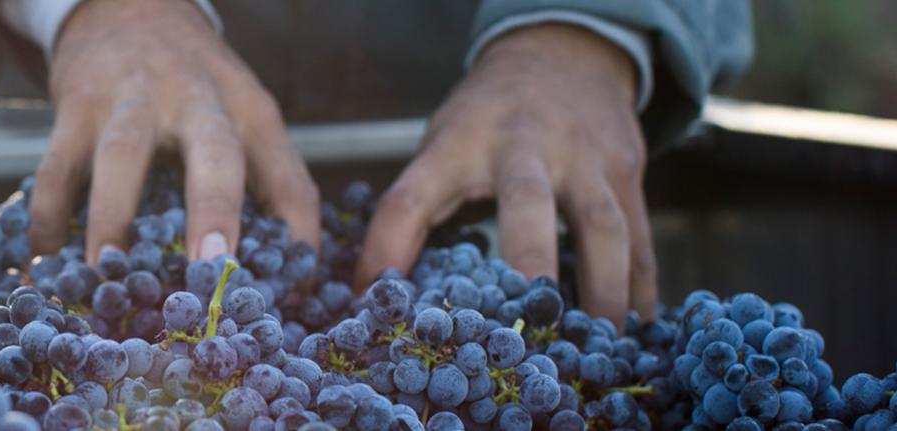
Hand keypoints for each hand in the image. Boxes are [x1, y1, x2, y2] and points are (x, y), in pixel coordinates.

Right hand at [29, 0, 320, 265]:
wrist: (127, 7)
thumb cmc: (195, 84)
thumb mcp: (243, 112)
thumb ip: (267, 179)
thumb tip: (288, 277)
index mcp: (249, 109)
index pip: (289, 176)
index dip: (296, 236)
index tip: (287, 294)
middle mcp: (196, 97)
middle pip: (214, 152)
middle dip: (214, 211)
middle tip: (210, 268)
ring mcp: (130, 97)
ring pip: (122, 156)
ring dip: (114, 217)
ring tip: (107, 271)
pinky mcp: (76, 103)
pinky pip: (57, 166)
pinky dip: (49, 215)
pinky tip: (47, 256)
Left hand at [355, 24, 655, 324]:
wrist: (562, 55)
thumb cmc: (483, 121)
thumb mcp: (438, 147)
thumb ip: (411, 212)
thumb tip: (375, 296)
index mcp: (458, 144)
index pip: (410, 197)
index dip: (387, 250)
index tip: (376, 302)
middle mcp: (523, 145)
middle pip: (526, 202)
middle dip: (528, 260)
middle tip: (527, 324)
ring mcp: (584, 157)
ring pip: (602, 225)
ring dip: (602, 287)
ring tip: (596, 340)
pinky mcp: (627, 171)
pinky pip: (639, 235)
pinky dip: (640, 285)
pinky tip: (637, 327)